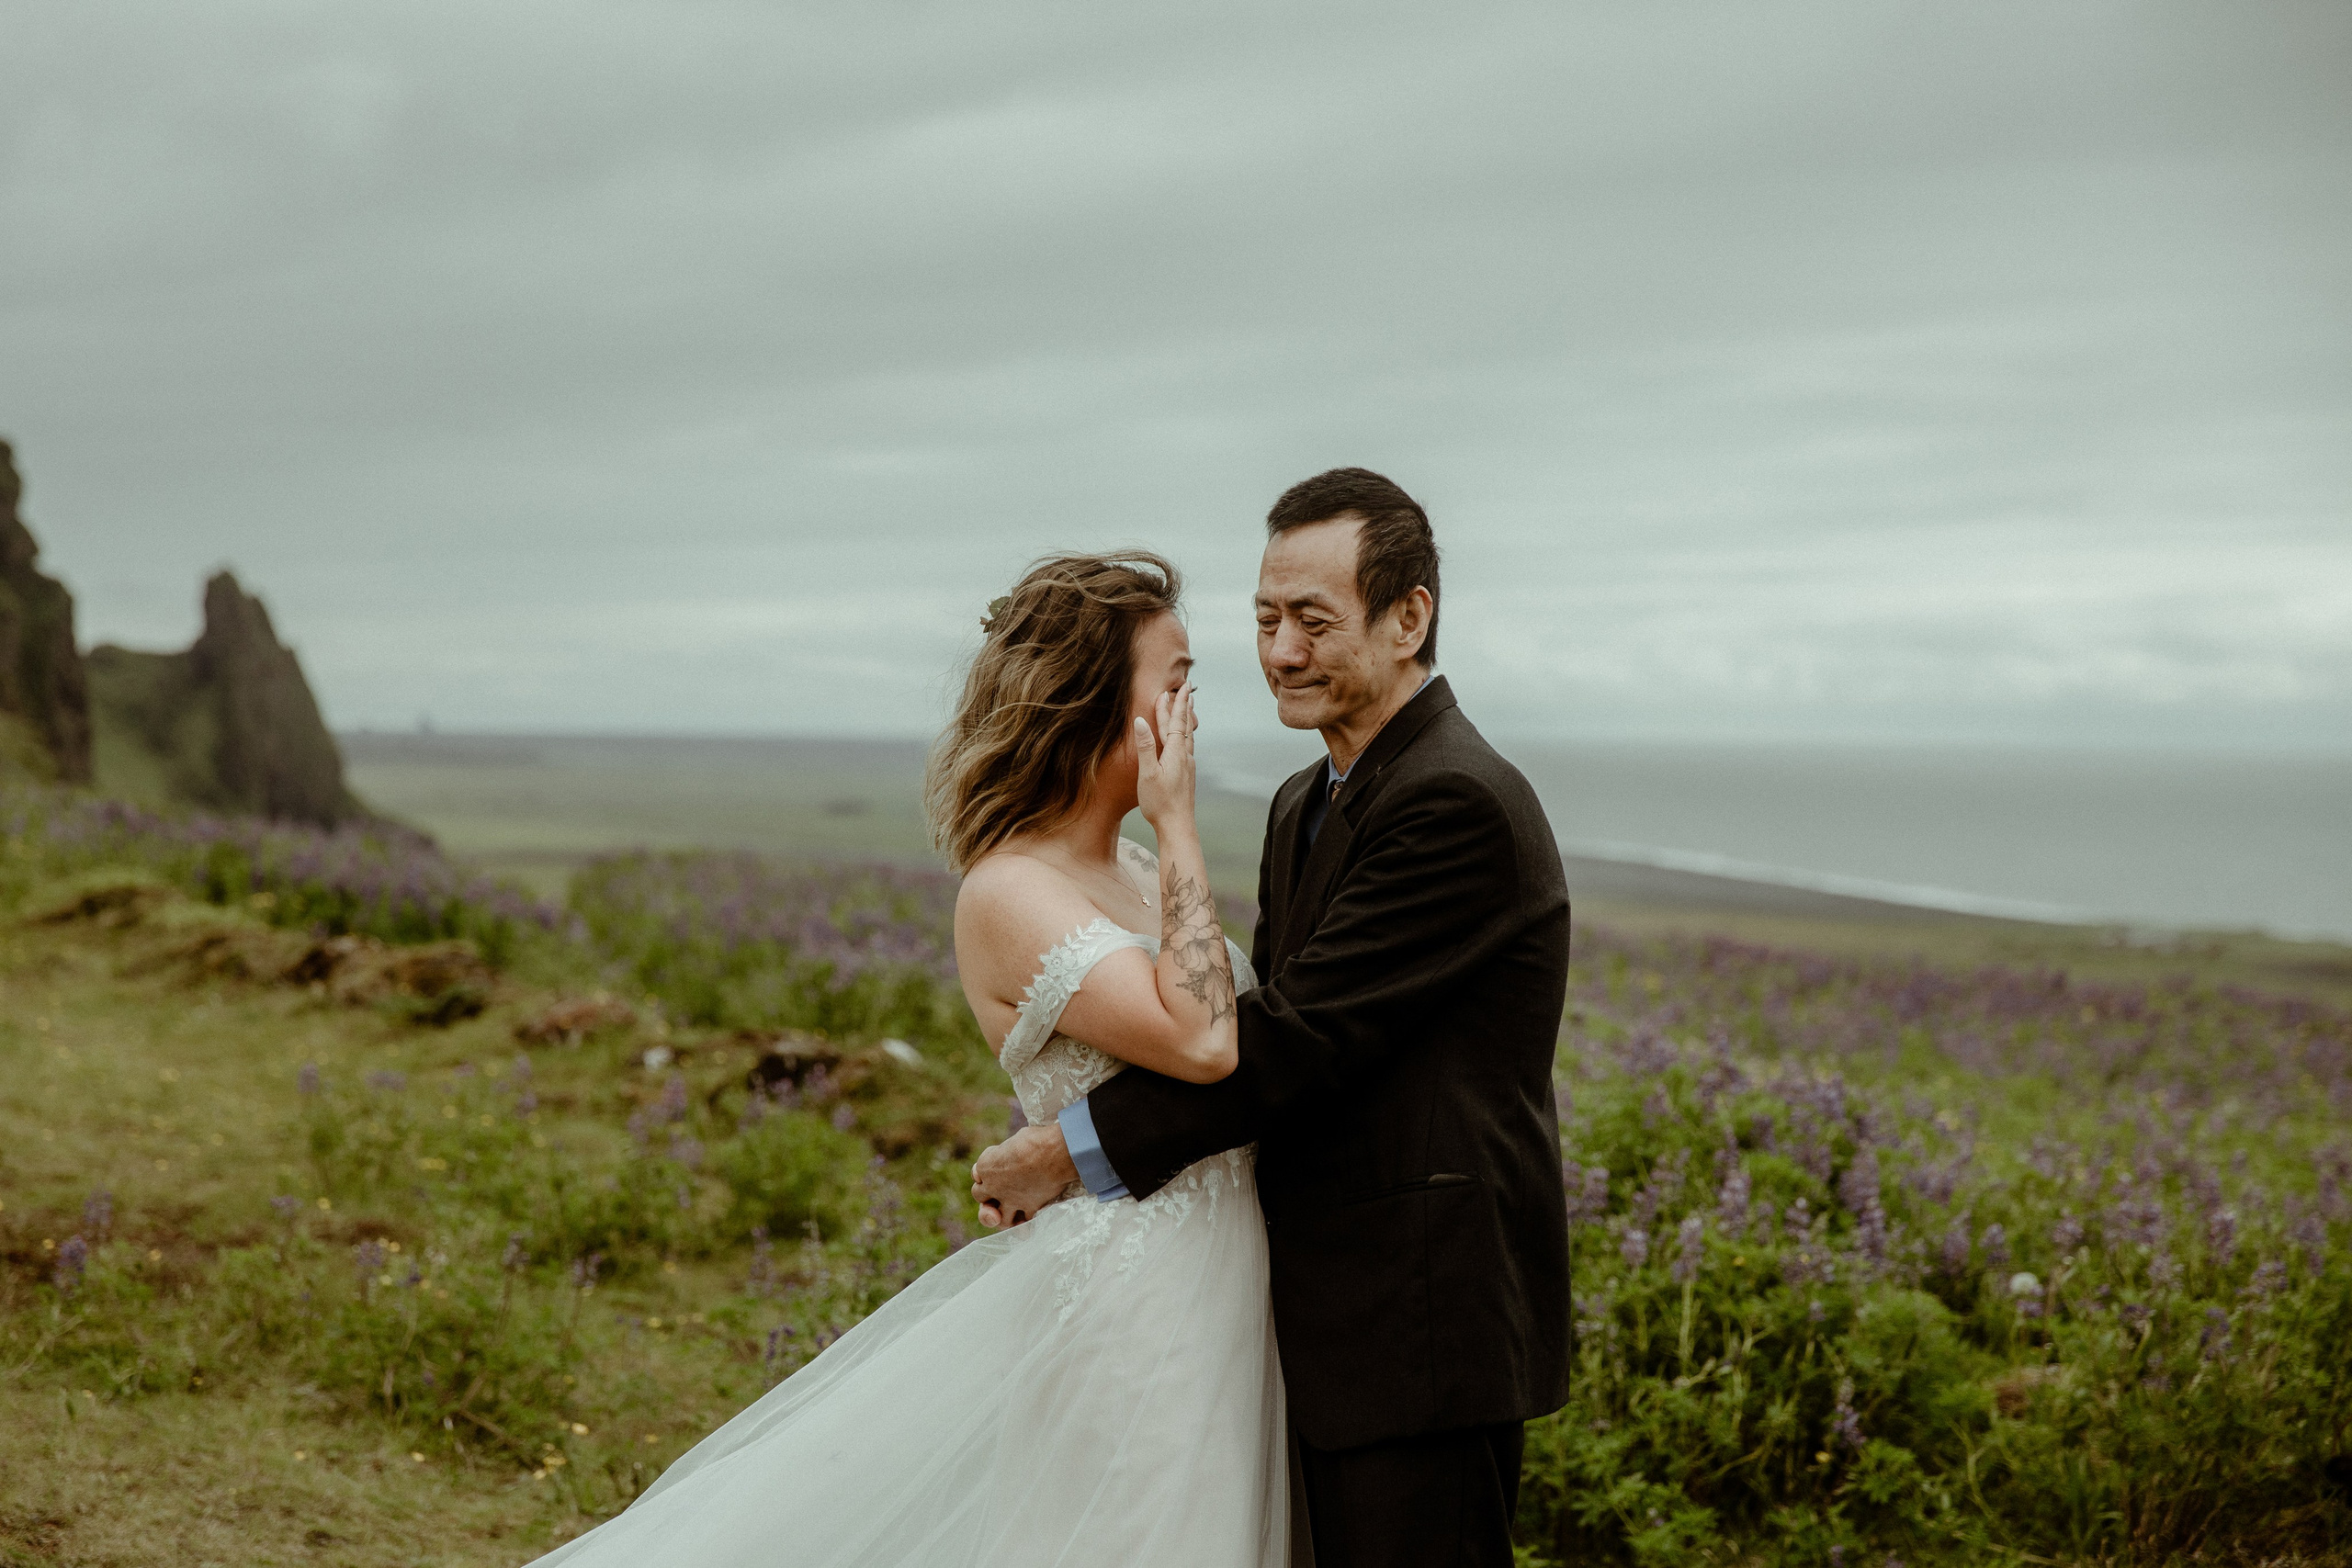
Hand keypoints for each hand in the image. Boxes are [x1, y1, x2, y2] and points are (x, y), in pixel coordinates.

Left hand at [971, 1124, 1079, 1228]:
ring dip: (1001, 1216)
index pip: (977, 1172)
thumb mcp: (1015, 1140)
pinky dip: (1026, 1223)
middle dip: (986, 1193)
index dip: (987, 1171)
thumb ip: (1008, 1153)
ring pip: (996, 1219)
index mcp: (986, 1165)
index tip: (1002, 1163)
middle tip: (1000, 1192)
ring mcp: (1010, 1200)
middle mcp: (993, 1186)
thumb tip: (1012, 1154)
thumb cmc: (1036, 1140)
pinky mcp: (1029, 1208)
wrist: (1055, 1153)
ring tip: (1011, 1213)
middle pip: (979, 1195)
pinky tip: (1031, 1217)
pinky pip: (1024, 1224)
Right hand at [1133, 683, 1197, 833]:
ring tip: (1187, 710)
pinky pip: (1186, 748)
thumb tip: (1140, 721)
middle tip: (1187, 690)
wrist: (1177, 826)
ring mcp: (1188, 767)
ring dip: (1185, 721)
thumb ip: (1145, 746)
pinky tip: (1182, 742)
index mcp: (1175, 753)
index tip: (1179, 687)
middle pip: (1184, 726)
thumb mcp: (1147, 773)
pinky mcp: (1187, 776)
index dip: (1175, 704)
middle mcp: (1184, 757)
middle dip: (1183, 707)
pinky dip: (1183, 736)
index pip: (1175, 722)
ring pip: (1187, 737)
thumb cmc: (1159, 803)